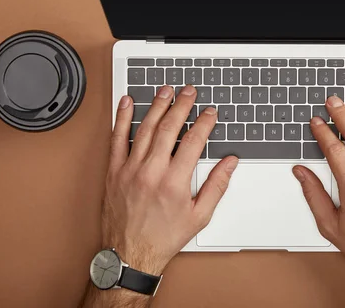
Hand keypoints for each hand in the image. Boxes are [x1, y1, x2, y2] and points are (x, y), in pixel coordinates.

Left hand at [103, 85, 237, 274]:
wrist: (130, 254)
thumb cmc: (164, 237)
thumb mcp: (200, 216)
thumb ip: (217, 185)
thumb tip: (229, 163)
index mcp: (174, 182)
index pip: (194, 141)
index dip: (204, 122)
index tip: (209, 112)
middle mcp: (151, 172)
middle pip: (169, 128)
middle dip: (181, 106)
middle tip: (188, 91)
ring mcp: (130, 170)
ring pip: (145, 129)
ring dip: (156, 106)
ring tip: (165, 91)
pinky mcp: (114, 172)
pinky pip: (117, 139)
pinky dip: (122, 119)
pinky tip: (127, 103)